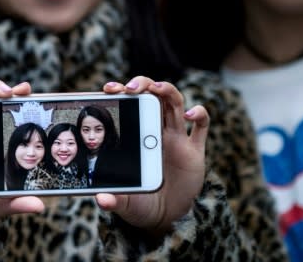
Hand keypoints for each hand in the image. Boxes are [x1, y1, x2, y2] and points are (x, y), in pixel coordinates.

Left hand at [98, 76, 208, 233]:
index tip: (109, 89)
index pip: (130, 105)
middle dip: (143, 84)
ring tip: (157, 88)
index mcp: (137, 136)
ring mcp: (177, 138)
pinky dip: (199, 114)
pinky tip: (190, 115)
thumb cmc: (140, 203)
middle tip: (130, 88)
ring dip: (167, 90)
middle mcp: (157, 131)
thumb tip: (101, 200)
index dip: (122, 92)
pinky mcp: (195, 151)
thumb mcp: (125, 203)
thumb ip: (114, 200)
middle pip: (153, 96)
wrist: (165, 218)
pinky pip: (202, 126)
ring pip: (175, 103)